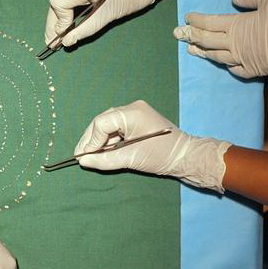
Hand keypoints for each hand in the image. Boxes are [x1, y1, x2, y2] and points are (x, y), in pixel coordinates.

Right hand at [45, 0, 202, 47]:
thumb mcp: (109, 14)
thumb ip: (86, 28)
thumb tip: (66, 41)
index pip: (58, 2)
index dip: (58, 21)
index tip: (65, 35)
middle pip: (58, 0)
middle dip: (55, 22)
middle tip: (54, 43)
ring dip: (62, 16)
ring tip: (63, 34)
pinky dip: (71, 7)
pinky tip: (73, 20)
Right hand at [75, 100, 230, 192]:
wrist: (185, 156)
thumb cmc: (161, 156)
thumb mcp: (131, 159)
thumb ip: (105, 160)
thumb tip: (83, 161)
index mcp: (131, 113)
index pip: (101, 123)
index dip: (91, 141)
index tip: (84, 157)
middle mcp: (132, 108)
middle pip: (102, 122)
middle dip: (91, 140)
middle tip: (82, 156)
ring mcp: (135, 113)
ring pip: (107, 125)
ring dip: (99, 141)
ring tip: (93, 156)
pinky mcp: (137, 120)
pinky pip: (116, 127)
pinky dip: (109, 140)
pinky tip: (105, 152)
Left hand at [173, 0, 267, 78]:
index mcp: (238, 25)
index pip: (210, 23)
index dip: (196, 20)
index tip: (187, 18)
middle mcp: (236, 44)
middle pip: (208, 41)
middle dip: (191, 36)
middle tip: (178, 34)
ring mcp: (245, 60)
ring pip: (218, 58)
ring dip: (203, 53)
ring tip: (192, 51)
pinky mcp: (257, 70)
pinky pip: (236, 70)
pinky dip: (227, 66)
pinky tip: (222, 63)